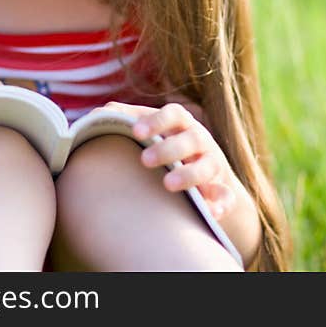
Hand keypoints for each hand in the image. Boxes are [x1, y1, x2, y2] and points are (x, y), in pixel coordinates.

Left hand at [97, 101, 236, 220]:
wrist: (205, 177)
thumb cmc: (167, 148)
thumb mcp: (153, 132)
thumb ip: (127, 120)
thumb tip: (98, 113)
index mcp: (182, 124)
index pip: (174, 114)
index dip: (157, 121)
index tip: (135, 132)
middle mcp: (201, 141)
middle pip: (192, 139)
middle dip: (169, 148)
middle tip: (144, 160)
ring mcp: (213, 166)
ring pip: (208, 166)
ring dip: (190, 174)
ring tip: (167, 184)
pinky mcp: (222, 190)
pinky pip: (227, 197)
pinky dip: (221, 204)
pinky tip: (210, 213)